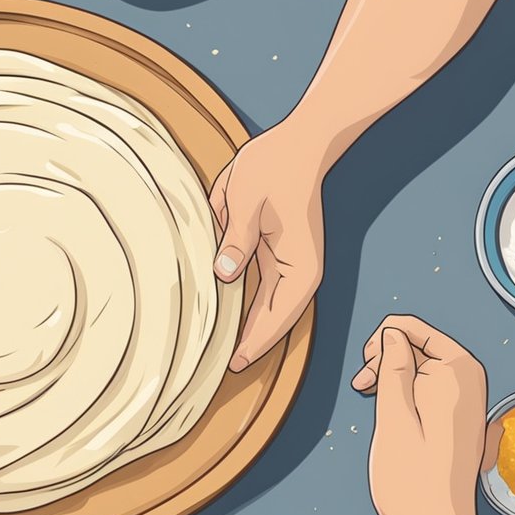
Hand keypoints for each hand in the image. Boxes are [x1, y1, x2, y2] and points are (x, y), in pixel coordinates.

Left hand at [210, 126, 324, 371]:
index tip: (233, 364)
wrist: (297, 145)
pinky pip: (260, 293)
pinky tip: (224, 322)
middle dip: (248, 345)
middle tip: (215, 369)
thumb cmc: (276, 169)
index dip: (254, 343)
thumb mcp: (249, 202)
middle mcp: (298, 273)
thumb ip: (237, 241)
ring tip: (216, 354)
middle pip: (271, 321)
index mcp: (299, 267)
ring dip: (245, 331)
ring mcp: (288, 266)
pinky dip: (245, 310)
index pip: (276, 318)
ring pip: (264, 311)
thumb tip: (225, 274)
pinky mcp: (276, 257)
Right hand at [350, 315, 487, 514]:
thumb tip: (392, 334)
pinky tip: (389, 412)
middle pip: (416, 345)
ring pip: (418, 367)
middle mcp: (469, 379)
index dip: (381, 341)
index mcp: (458, 370)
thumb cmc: (412, 477)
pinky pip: (427, 388)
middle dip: (384, 358)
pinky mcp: (458, 417)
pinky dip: (403, 393)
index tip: (366, 370)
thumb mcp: (392, 412)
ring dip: (390, 377)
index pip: (411, 328)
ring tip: (371, 399)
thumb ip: (393, 365)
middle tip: (363, 387)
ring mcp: (465, 399)